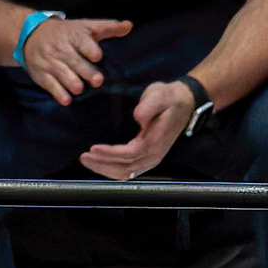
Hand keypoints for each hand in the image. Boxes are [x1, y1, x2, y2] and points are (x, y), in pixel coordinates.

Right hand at [21, 13, 132, 105]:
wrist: (31, 35)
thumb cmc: (66, 33)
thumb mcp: (85, 26)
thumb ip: (108, 28)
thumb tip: (129, 25)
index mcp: (73, 35)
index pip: (81, 41)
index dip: (89, 48)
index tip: (97, 56)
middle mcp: (61, 48)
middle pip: (74, 60)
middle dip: (85, 71)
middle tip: (98, 81)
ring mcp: (50, 62)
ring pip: (62, 73)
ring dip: (71, 82)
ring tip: (80, 89)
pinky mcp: (41, 74)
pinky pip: (50, 85)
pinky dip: (58, 93)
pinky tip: (67, 100)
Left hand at [81, 78, 196, 182]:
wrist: (184, 103)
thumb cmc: (170, 98)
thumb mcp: (160, 95)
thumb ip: (149, 105)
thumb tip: (137, 116)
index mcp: (155, 143)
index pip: (130, 154)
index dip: (110, 153)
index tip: (93, 147)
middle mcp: (153, 156)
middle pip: (124, 168)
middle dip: (102, 164)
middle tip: (83, 156)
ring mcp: (150, 159)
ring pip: (125, 173)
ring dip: (104, 169)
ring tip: (86, 161)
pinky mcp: (146, 157)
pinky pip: (127, 170)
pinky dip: (111, 169)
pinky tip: (99, 163)